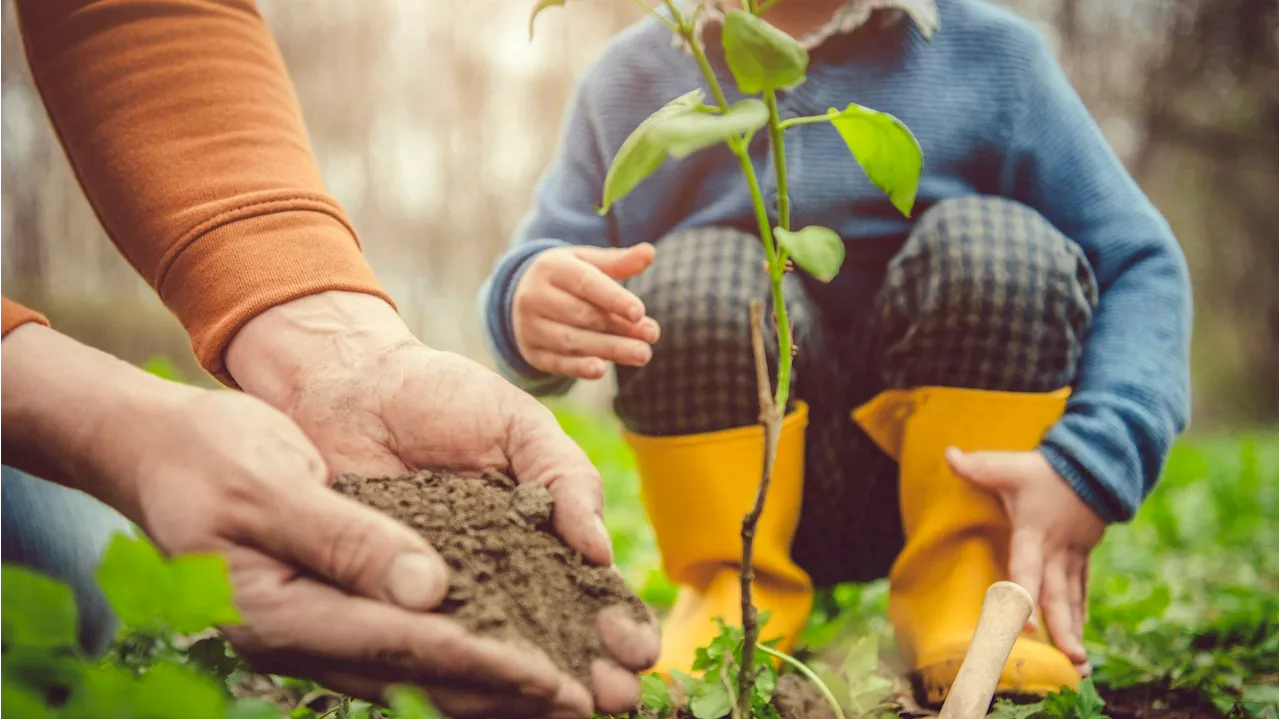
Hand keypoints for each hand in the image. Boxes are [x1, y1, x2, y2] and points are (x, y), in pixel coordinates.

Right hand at [0, 324, 625, 716]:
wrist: (162, 453)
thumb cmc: (208, 457)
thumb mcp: (269, 485)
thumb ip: (345, 539)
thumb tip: (427, 591)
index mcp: (282, 616)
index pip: (405, 647)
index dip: (485, 664)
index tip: (554, 679)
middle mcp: (303, 639)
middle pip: (422, 677)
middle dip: (506, 694)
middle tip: (586, 708)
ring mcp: (314, 632)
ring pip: (419, 670)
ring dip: (492, 685)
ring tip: (564, 696)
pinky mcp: (328, 612)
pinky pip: (403, 645)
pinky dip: (459, 653)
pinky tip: (506, 655)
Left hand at [225, 291, 658, 714]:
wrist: (348, 384)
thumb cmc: (441, 396)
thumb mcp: (518, 426)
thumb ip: (566, 480)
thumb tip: (600, 554)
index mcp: (537, 534)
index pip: (587, 591)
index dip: (616, 622)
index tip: (639, 650)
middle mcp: (494, 575)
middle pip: (550, 637)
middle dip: (587, 671)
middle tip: (614, 699)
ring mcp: (440, 594)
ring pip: (494, 653)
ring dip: (531, 687)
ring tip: (569, 711)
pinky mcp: (385, 602)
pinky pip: (421, 644)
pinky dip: (452, 673)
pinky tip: (482, 694)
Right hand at [512, 243, 660, 379]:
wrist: (522, 296)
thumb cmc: (566, 277)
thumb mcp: (586, 263)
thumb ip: (618, 262)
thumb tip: (649, 252)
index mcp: (551, 268)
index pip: (585, 284)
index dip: (614, 298)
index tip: (639, 312)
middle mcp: (535, 297)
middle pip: (582, 315)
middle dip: (619, 327)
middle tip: (652, 336)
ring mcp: (530, 326)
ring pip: (571, 340)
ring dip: (609, 349)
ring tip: (642, 354)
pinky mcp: (532, 352)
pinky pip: (557, 362)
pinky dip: (578, 368)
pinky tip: (601, 370)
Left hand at [945, 447, 1104, 675]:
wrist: (1097, 464)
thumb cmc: (1047, 470)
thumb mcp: (1011, 466)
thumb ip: (979, 467)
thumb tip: (948, 454)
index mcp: (1034, 533)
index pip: (1028, 568)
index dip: (1025, 596)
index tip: (1026, 626)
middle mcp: (1056, 551)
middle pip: (1058, 596)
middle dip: (1063, 630)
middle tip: (1070, 661)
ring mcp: (1073, 555)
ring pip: (1073, 599)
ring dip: (1075, 630)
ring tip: (1079, 665)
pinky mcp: (1082, 555)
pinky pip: (1081, 589)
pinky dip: (1080, 612)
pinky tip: (1078, 635)